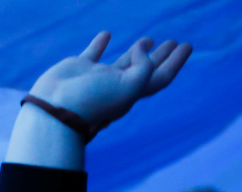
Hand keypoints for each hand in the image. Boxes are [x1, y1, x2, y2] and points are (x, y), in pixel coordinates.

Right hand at [29, 32, 191, 127]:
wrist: (54, 107)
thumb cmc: (92, 101)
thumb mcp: (129, 86)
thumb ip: (143, 66)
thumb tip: (143, 46)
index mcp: (131, 93)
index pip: (159, 77)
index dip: (175, 62)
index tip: (187, 45)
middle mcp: (116, 85)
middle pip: (145, 69)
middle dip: (161, 56)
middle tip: (174, 42)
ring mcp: (97, 77)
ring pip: (123, 61)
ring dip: (137, 50)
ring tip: (149, 38)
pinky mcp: (79, 68)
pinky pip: (93, 53)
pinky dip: (100, 43)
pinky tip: (107, 35)